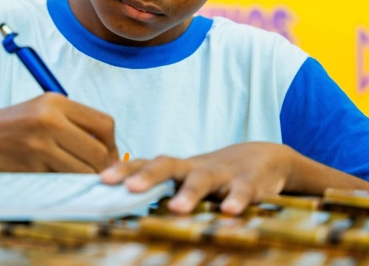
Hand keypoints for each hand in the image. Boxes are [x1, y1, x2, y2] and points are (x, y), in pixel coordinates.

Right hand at [0, 93, 118, 172]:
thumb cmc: (5, 130)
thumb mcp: (39, 114)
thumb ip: (71, 125)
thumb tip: (109, 152)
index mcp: (55, 100)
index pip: (104, 124)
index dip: (111, 145)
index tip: (107, 158)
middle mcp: (50, 117)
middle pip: (99, 149)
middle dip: (103, 168)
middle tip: (97, 178)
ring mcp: (40, 141)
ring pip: (85, 169)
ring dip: (86, 180)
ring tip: (77, 181)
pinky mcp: (29, 164)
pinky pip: (64, 180)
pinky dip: (67, 186)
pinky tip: (57, 183)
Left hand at [100, 142, 294, 215]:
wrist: (265, 158)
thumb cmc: (216, 175)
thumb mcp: (188, 179)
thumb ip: (162, 189)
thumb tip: (120, 203)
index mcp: (178, 168)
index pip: (146, 164)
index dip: (124, 170)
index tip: (103, 180)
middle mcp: (195, 168)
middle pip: (167, 164)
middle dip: (147, 176)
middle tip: (128, 189)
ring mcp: (222, 174)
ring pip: (202, 179)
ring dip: (189, 193)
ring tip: (176, 208)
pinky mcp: (250, 182)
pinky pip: (242, 190)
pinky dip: (236, 200)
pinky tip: (229, 212)